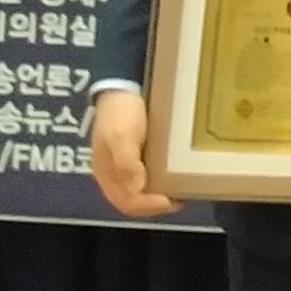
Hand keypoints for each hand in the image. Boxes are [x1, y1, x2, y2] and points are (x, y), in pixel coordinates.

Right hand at [88, 88, 179, 218]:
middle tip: (182, 198)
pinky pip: (152, 175)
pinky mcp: (141, 155)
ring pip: (144, 190)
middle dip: (158, 204)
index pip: (126, 202)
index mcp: (107, 173)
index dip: (148, 207)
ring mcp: (129, 165)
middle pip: (136, 201)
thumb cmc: (119, 111)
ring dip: (163, 194)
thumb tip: (137, 188)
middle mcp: (117, 175)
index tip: (170, 201)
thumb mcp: (121, 135)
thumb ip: (126, 162)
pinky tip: (180, 175)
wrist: (122, 83)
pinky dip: (165, 180)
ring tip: (184, 189)